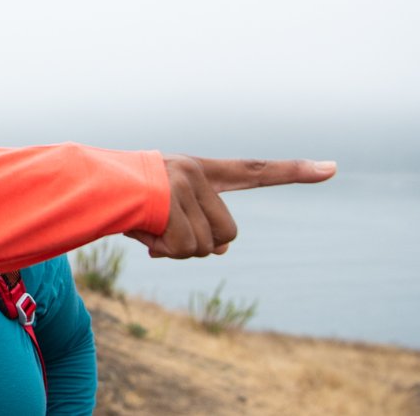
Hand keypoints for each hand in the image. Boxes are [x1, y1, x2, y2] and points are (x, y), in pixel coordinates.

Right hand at [126, 156, 335, 258]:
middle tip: (165, 239)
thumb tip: (222, 250)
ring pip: (205, 245)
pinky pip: (184, 247)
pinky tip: (143, 236)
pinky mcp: (170, 199)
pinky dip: (163, 252)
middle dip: (199, 246)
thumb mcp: (163, 215)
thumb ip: (196, 228)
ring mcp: (185, 184)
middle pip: (228, 232)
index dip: (294, 171)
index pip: (254, 171)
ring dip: (176, 251)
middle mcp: (198, 173)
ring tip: (148, 232)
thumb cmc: (122, 202)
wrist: (86, 184)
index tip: (332, 168)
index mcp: (200, 170)